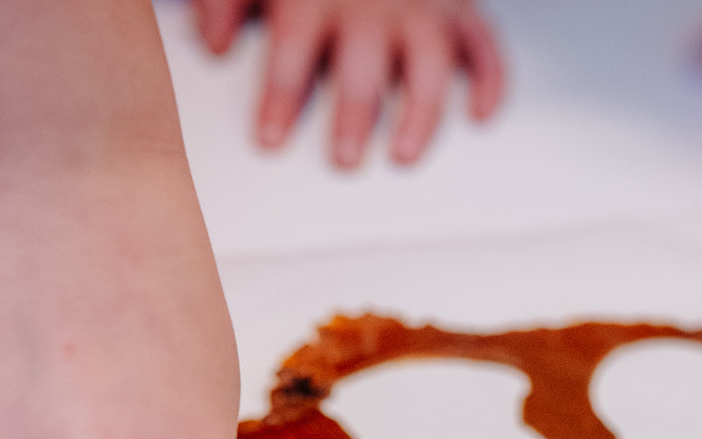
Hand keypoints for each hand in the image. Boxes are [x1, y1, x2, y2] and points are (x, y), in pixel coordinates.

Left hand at [193, 0, 505, 166]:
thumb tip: (210, 41)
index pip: (295, 48)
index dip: (283, 95)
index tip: (270, 140)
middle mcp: (373, 2)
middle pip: (364, 63)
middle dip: (354, 112)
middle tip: (343, 160)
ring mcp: (422, 7)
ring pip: (429, 63)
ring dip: (420, 112)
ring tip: (404, 153)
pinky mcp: (461, 10)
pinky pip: (485, 46)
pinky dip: (492, 81)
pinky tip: (480, 116)